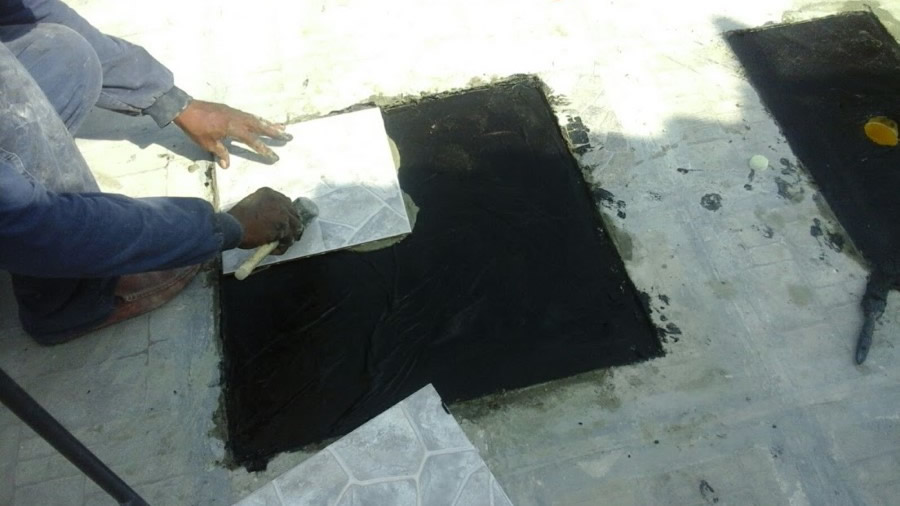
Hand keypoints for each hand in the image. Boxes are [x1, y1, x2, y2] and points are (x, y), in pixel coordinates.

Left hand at [174, 100, 291, 168]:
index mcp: (233, 128)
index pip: (252, 140)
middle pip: (260, 126)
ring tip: (282, 127)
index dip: (263, 149)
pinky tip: (262, 121)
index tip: (274, 156)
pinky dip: (258, 119)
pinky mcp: (230, 109)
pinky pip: (248, 115)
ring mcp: (235, 112)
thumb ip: (220, 153)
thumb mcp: (207, 143)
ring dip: (269, 124)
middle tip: (288, 136)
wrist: (185, 108)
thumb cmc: (196, 128)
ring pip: (256, 119)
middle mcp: (238, 119)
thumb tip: (227, 166)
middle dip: (275, 132)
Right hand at [227, 188, 300, 253]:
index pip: (286, 203)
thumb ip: (263, 208)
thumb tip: (272, 219)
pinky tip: (275, 249)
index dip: (286, 214)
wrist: (231, 226)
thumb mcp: (250, 205)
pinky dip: (283, 247)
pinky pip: (289, 239)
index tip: (284, 223)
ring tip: (282, 244)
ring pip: (295, 227)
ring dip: (289, 237)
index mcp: (269, 193)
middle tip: (287, 236)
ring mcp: (282, 213)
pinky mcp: (283, 226)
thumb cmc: (235, 219)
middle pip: (293, 214)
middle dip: (292, 226)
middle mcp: (278, 200)